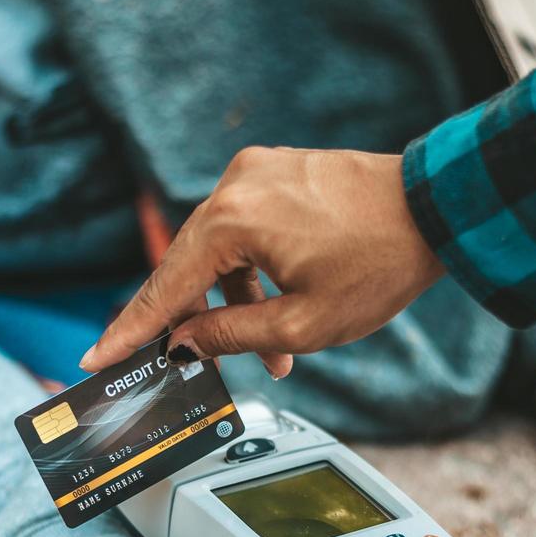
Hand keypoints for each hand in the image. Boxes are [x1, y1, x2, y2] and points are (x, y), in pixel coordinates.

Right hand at [80, 147, 444, 378]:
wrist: (438, 208)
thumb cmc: (379, 263)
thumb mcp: (302, 324)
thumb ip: (230, 336)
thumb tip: (183, 344)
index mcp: (233, 220)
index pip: (164, 286)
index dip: (131, 330)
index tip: (97, 356)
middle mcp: (236, 184)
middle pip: (187, 266)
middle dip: (194, 322)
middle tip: (187, 366)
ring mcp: (257, 172)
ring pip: (218, 251)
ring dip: (234, 303)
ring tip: (273, 354)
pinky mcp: (278, 171)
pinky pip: (244, 228)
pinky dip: (252, 271)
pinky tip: (281, 305)